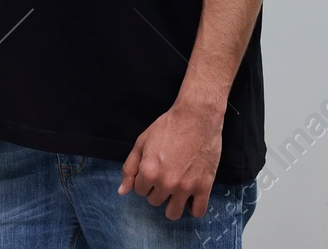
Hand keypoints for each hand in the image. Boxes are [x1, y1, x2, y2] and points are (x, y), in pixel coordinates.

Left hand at [118, 101, 223, 219]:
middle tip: (168, 173)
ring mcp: (186, 186)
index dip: (145, 179)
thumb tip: (122, 191)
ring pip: (173, 213)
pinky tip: (192, 198)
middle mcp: (166, 183)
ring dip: (172, 203)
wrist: (198, 115)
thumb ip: (129, 168)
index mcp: (149, 173)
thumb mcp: (142, 142)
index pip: (139, 191)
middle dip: (158, 190)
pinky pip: (198, 211)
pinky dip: (193, 209)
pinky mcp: (205, 184)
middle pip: (155, 201)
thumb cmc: (169, 125)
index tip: (156, 169)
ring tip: (177, 190)